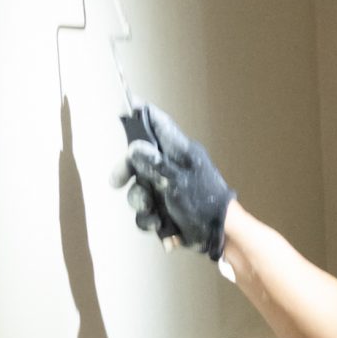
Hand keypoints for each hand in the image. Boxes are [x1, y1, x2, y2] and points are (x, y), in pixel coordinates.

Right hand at [112, 106, 232, 258]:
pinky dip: (149, 219)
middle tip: (117, 181)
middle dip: (127, 172)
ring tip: (152, 211)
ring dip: (141, 202)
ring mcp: (167, 189)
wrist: (219, 235)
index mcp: (180, 152)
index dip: (143, 114)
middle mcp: (171, 167)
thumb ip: (156, 164)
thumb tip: (135, 147)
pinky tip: (159, 225)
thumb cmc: (205, 201)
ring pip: (139, 189)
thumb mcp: (179, 180)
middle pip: (139, 159)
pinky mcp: (165, 210)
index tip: (127, 103)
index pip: (159, 125)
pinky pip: (146, 211)